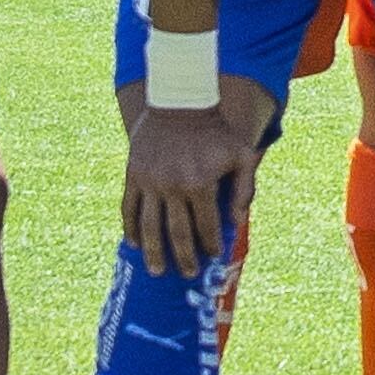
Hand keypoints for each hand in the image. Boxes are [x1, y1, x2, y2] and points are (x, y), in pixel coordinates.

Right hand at [119, 92, 259, 276]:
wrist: (180, 102)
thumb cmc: (216, 131)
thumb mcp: (242, 154)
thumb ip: (246, 188)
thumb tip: (239, 221)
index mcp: (200, 183)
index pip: (206, 225)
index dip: (211, 244)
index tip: (214, 256)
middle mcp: (172, 186)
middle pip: (177, 232)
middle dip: (184, 257)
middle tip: (189, 273)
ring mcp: (149, 181)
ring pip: (149, 226)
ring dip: (153, 252)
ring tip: (157, 271)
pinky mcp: (133, 174)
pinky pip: (128, 208)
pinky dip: (130, 228)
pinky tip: (134, 244)